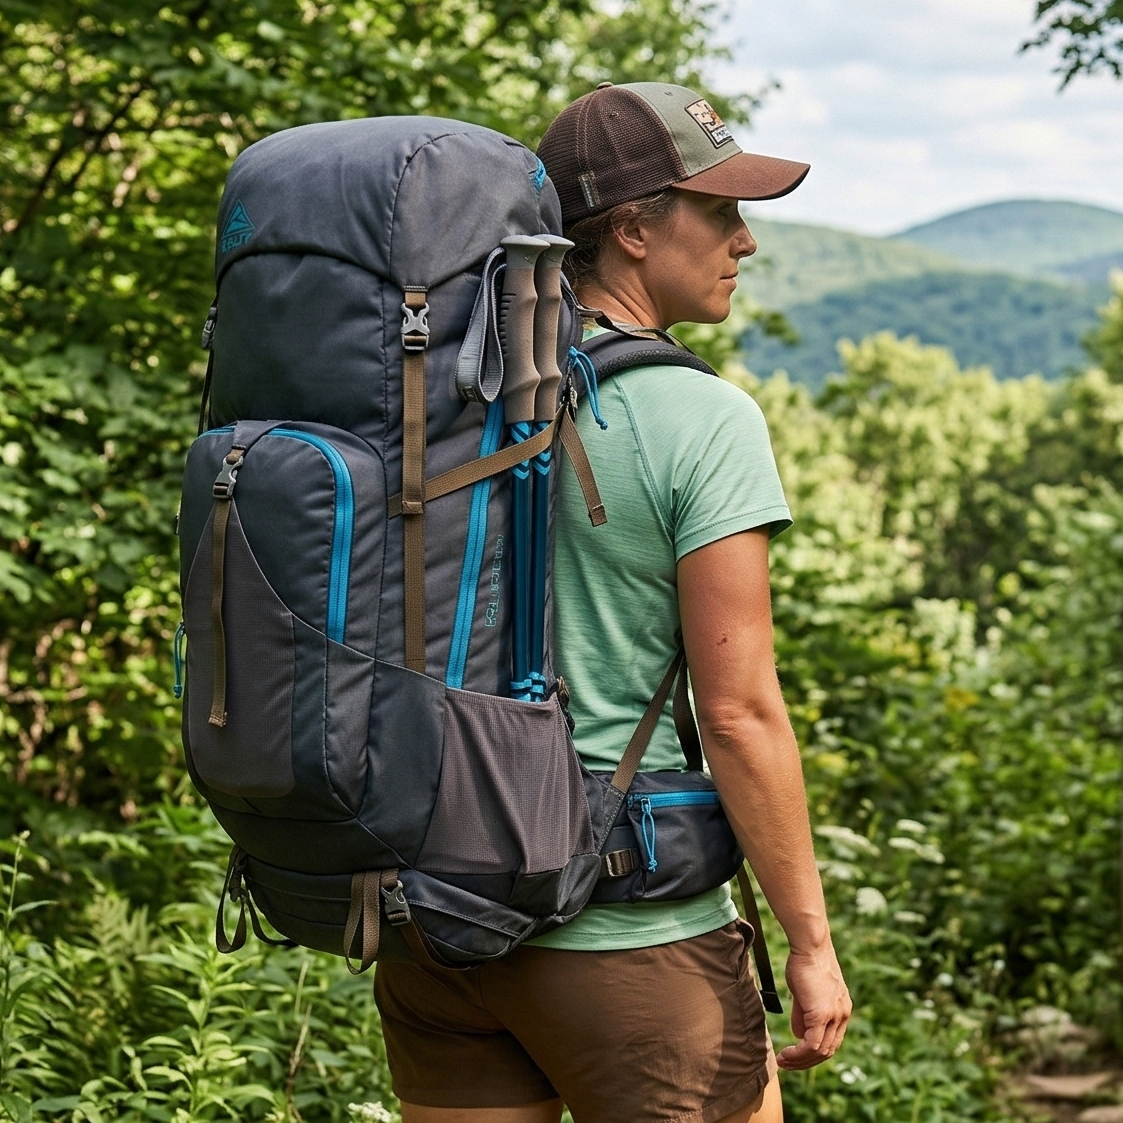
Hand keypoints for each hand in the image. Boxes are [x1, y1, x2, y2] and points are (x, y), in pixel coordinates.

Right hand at [775, 945, 851, 1069]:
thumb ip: (804, 1015)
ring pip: (820, 1051)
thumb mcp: (805, 992)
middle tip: (787, 1064)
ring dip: (800, 1061)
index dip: (814, 1053)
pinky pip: (812, 1044)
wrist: (810, 946)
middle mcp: (842, 1015)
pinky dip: (798, 1054)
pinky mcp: (822, 1014)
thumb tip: (799, 1035)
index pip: (831, 1041)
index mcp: (841, 1010)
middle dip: (806, 1062)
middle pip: (828, 1051)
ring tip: (783, 1061)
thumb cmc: (805, 963)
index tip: (796, 1056)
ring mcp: (834, 1016)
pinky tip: (785, 1054)